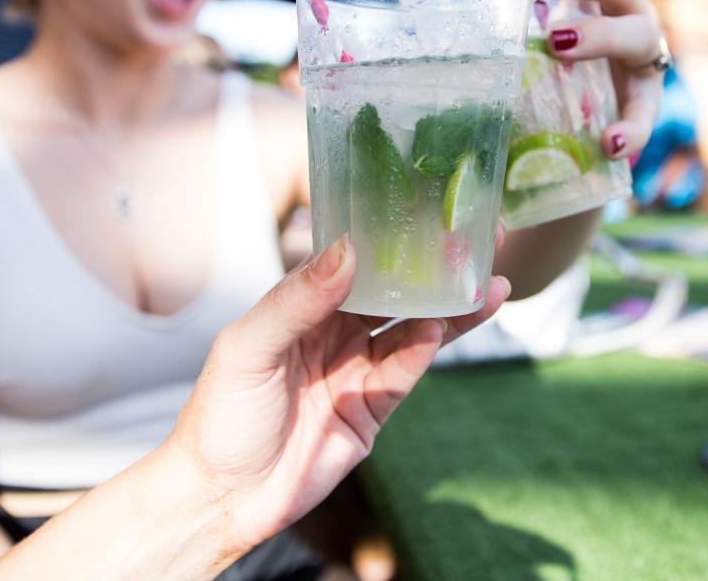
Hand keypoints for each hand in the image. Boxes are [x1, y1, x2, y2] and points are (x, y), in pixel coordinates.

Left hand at [166, 233, 510, 552]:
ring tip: (488, 284)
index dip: (390, 236)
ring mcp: (356, 369)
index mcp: (300, 304)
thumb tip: (349, 250)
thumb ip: (296, 299)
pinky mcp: (372, 408)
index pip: (354, 258)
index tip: (426, 210)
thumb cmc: (219, 415)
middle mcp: (333, 330)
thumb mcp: (248, 348)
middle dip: (435, 267)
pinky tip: (445, 327)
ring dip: (448, 308)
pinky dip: (426, 349)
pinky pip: (405, 371)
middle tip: (480, 239)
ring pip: (412, 329)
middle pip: (394, 290)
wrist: (222, 497)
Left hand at [525, 0, 664, 160]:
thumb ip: (517, 7)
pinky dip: (632, 129)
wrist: (593, 109)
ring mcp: (644, 58)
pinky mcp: (644, 101)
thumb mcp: (544, 22)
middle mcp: (635, 15)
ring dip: (600, 35)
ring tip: (558, 44)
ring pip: (638, 36)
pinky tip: (610, 143)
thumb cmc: (561, 54)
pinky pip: (644, 115)